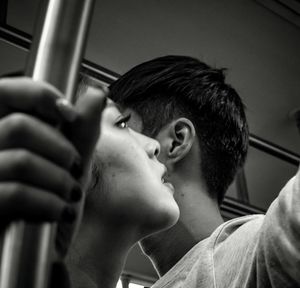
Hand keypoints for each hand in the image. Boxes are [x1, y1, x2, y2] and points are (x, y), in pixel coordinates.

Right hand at [0, 77, 105, 254]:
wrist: (42, 250)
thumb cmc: (54, 202)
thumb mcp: (70, 164)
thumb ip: (81, 130)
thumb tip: (97, 94)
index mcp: (4, 134)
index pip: (7, 93)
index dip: (40, 96)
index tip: (68, 113)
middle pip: (19, 126)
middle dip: (61, 148)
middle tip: (75, 165)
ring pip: (21, 161)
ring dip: (59, 179)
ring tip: (71, 193)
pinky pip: (15, 194)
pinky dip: (50, 203)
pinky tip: (61, 212)